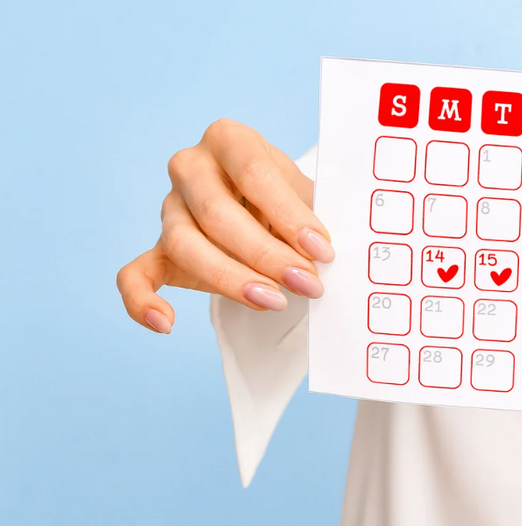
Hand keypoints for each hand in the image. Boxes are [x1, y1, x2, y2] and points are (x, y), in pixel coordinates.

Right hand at [117, 119, 333, 333]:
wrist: (265, 206)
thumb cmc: (287, 197)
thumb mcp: (305, 194)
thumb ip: (310, 217)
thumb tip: (322, 257)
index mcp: (229, 140)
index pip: (253, 172)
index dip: (288, 215)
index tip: (321, 250)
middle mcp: (190, 167)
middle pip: (217, 213)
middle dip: (266, 255)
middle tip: (306, 283)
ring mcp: (170, 207)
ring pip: (183, 244)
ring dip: (229, 279)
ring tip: (272, 301)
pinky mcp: (158, 247)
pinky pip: (134, 274)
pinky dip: (141, 300)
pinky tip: (166, 323)